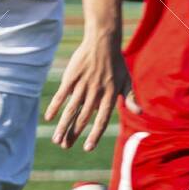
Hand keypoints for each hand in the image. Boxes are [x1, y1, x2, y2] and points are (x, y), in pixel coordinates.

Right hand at [46, 32, 136, 151]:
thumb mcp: (126, 81)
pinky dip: (55, 107)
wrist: (103, 41)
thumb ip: (131, 98)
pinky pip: (62, 95)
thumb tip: (140, 113)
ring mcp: (83, 85)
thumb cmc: (116, 63)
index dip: (94, 135)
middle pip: (83, 118)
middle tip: (65, 147)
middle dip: (73, 134)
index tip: (87, 148)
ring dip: (63, 126)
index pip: (101, 120)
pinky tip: (49, 118)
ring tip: (56, 140)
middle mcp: (96, 92)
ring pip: (71, 110)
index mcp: (109, 95)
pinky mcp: (72, 77)